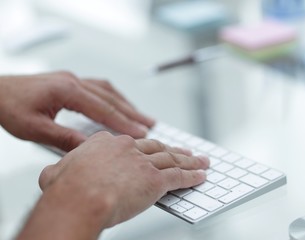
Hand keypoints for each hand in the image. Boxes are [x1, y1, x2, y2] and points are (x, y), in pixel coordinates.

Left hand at [0, 71, 154, 151]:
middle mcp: (73, 81)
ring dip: (126, 104)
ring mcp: (72, 79)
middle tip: (150, 124)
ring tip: (141, 116)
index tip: (141, 133)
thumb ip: (64, 138)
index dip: (124, 123)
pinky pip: (99, 88)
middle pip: (111, 98)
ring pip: (107, 91)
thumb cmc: (8, 107)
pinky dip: (114, 99)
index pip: (104, 109)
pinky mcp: (69, 82)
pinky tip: (120, 105)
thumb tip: (91, 147)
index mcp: (67, 90)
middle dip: (132, 113)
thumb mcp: (34, 128)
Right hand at [18, 132, 208, 238]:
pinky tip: (200, 176)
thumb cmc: (66, 188)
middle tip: (185, 151)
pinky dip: (191, 176)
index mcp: (106, 143)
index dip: (144, 147)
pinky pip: (179, 176)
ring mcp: (143, 162)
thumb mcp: (56, 172)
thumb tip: (53, 172)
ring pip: (172, 159)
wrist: (79, 197)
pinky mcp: (155, 179)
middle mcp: (127, 148)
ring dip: (189, 161)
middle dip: (173, 150)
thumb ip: (60, 169)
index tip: (152, 148)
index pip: (130, 143)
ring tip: (200, 161)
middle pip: (156, 148)